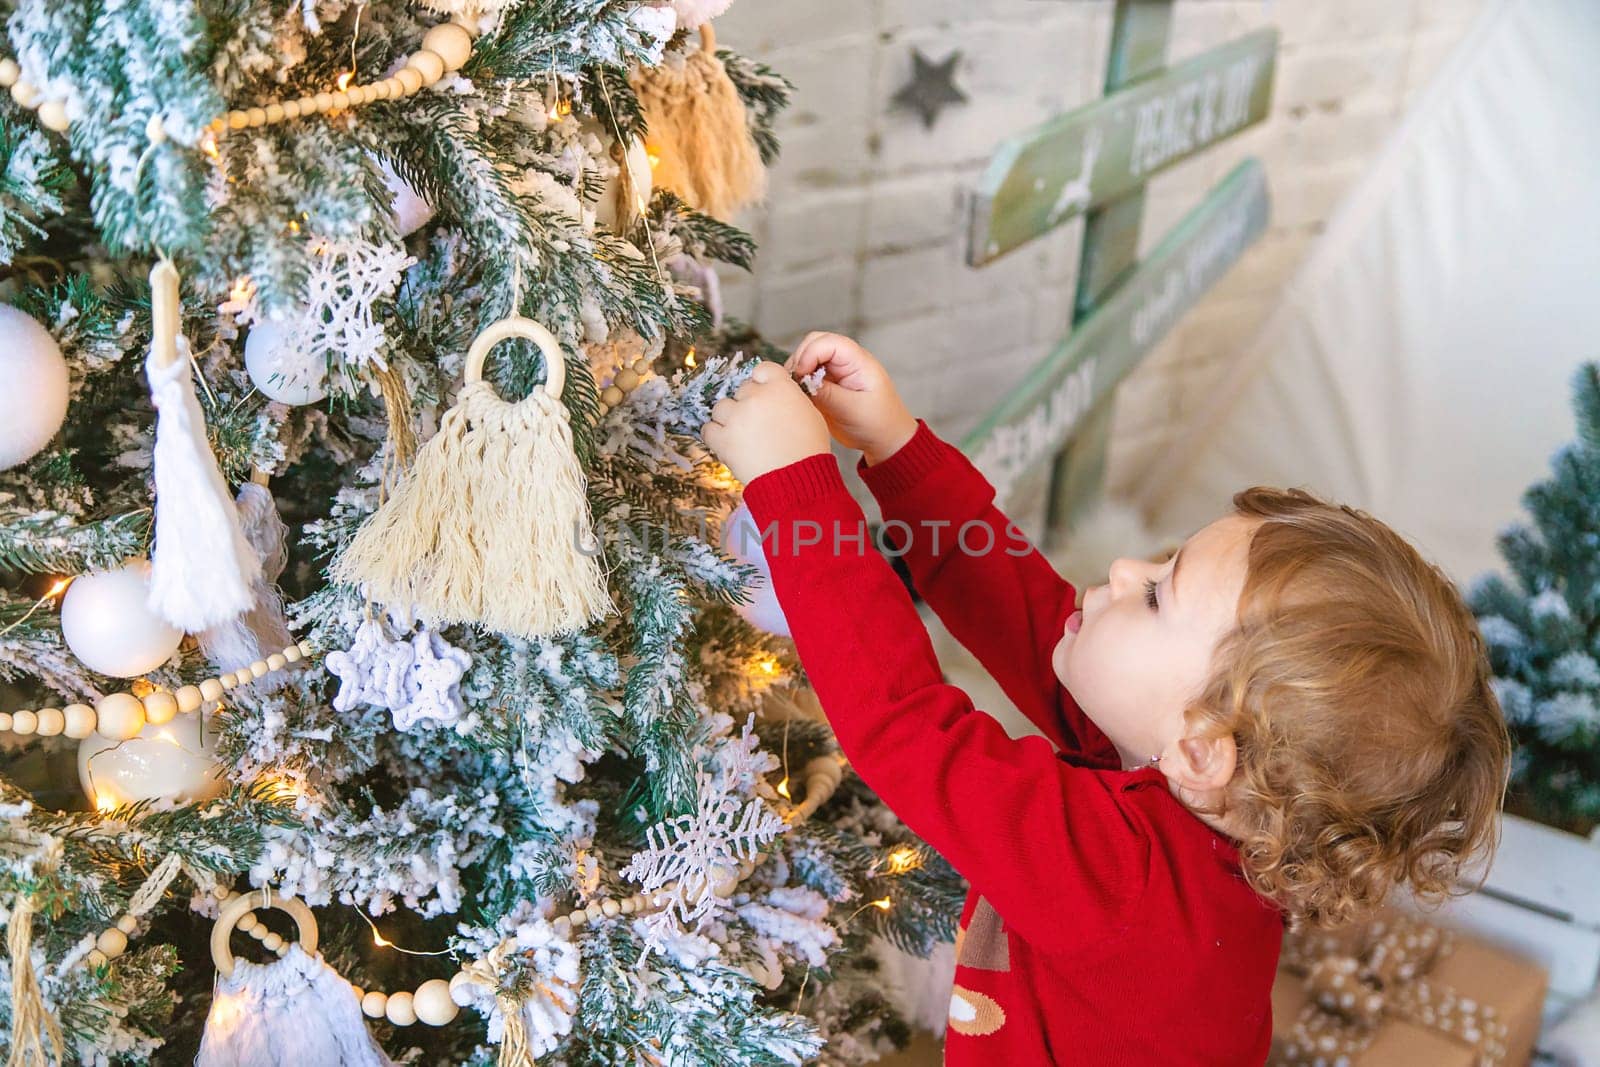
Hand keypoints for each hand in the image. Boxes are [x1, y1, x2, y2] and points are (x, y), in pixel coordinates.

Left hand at [701, 362, 831, 483]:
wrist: (797, 482)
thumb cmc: (809, 452)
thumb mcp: (811, 415)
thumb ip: (791, 399)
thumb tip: (780, 397)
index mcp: (780, 387)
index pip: (762, 369)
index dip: (762, 383)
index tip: (763, 395)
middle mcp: (755, 397)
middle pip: (742, 390)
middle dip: (747, 404)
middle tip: (757, 424)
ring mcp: (736, 417)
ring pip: (721, 407)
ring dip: (729, 418)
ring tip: (742, 436)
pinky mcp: (722, 439)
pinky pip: (708, 429)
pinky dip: (715, 436)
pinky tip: (727, 444)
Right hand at [786, 332, 917, 465]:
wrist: (885, 440)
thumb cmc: (878, 423)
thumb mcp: (852, 410)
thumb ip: (827, 394)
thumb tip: (801, 381)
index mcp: (858, 361)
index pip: (828, 342)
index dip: (809, 354)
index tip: (801, 375)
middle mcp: (845, 361)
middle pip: (813, 343)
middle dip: (800, 360)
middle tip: (796, 384)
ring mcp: (835, 372)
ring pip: (806, 358)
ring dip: (797, 372)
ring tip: (799, 393)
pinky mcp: (826, 385)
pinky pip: (806, 376)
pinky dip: (799, 384)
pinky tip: (801, 399)